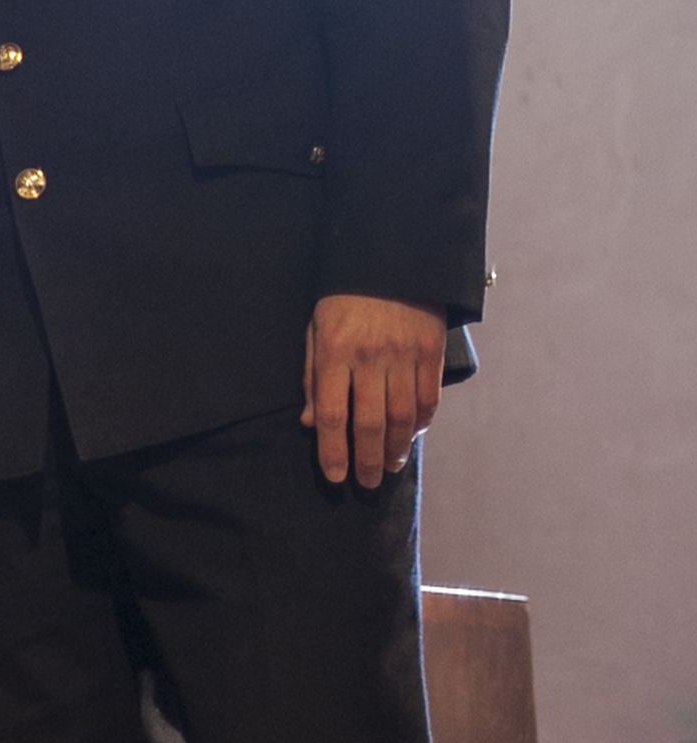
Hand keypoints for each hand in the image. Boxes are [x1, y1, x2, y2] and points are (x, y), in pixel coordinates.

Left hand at [301, 294, 446, 487]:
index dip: (334, 452)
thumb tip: (312, 424)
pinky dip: (421, 422)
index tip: (336, 477)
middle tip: (368, 483)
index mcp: (335, 353)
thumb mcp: (316, 331)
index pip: (334, 415)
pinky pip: (428, 397)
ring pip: (402, 416)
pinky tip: (413, 436)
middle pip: (370, 423)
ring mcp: (404, 354)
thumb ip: (313, 378)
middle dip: (368, 460)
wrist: (391, 259)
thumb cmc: (344, 300)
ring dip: (397, 448)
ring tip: (391, 466)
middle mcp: (370, 357)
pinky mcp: (431, 350)